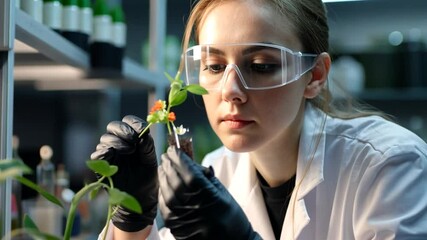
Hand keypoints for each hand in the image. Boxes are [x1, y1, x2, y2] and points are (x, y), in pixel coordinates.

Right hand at [90, 115, 158, 231]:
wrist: (140, 197)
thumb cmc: (147, 177)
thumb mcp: (151, 160)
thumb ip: (147, 146)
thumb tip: (144, 133)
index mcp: (133, 138)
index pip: (129, 121)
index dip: (134, 123)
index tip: (141, 131)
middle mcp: (119, 143)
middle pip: (113, 126)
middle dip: (124, 130)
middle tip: (134, 140)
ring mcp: (110, 153)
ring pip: (106, 138)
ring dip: (117, 142)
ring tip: (129, 152)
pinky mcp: (101, 165)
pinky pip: (97, 154)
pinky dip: (104, 152)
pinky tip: (113, 154)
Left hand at [159, 146, 260, 239]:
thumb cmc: (230, 216)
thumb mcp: (222, 192)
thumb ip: (205, 177)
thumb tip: (190, 162)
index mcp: (207, 194)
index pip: (187, 170)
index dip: (178, 158)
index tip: (174, 149)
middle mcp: (191, 205)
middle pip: (174, 179)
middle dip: (169, 164)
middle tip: (166, 155)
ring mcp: (181, 216)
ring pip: (165, 191)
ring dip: (163, 176)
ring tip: (163, 167)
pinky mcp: (174, 225)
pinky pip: (163, 204)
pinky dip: (162, 192)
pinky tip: (163, 184)